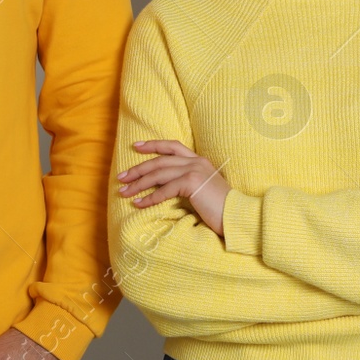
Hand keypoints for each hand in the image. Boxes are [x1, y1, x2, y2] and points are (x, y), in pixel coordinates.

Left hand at [117, 139, 232, 235]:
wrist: (237, 215)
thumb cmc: (220, 208)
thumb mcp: (202, 189)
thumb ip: (187, 182)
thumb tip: (163, 186)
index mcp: (199, 160)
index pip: (172, 146)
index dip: (153, 144)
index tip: (136, 146)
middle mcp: (196, 161)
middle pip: (160, 160)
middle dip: (138, 169)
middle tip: (121, 177)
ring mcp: (194, 170)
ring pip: (158, 174)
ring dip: (138, 184)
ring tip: (124, 192)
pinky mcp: (192, 183)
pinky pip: (164, 190)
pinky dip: (149, 198)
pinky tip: (139, 204)